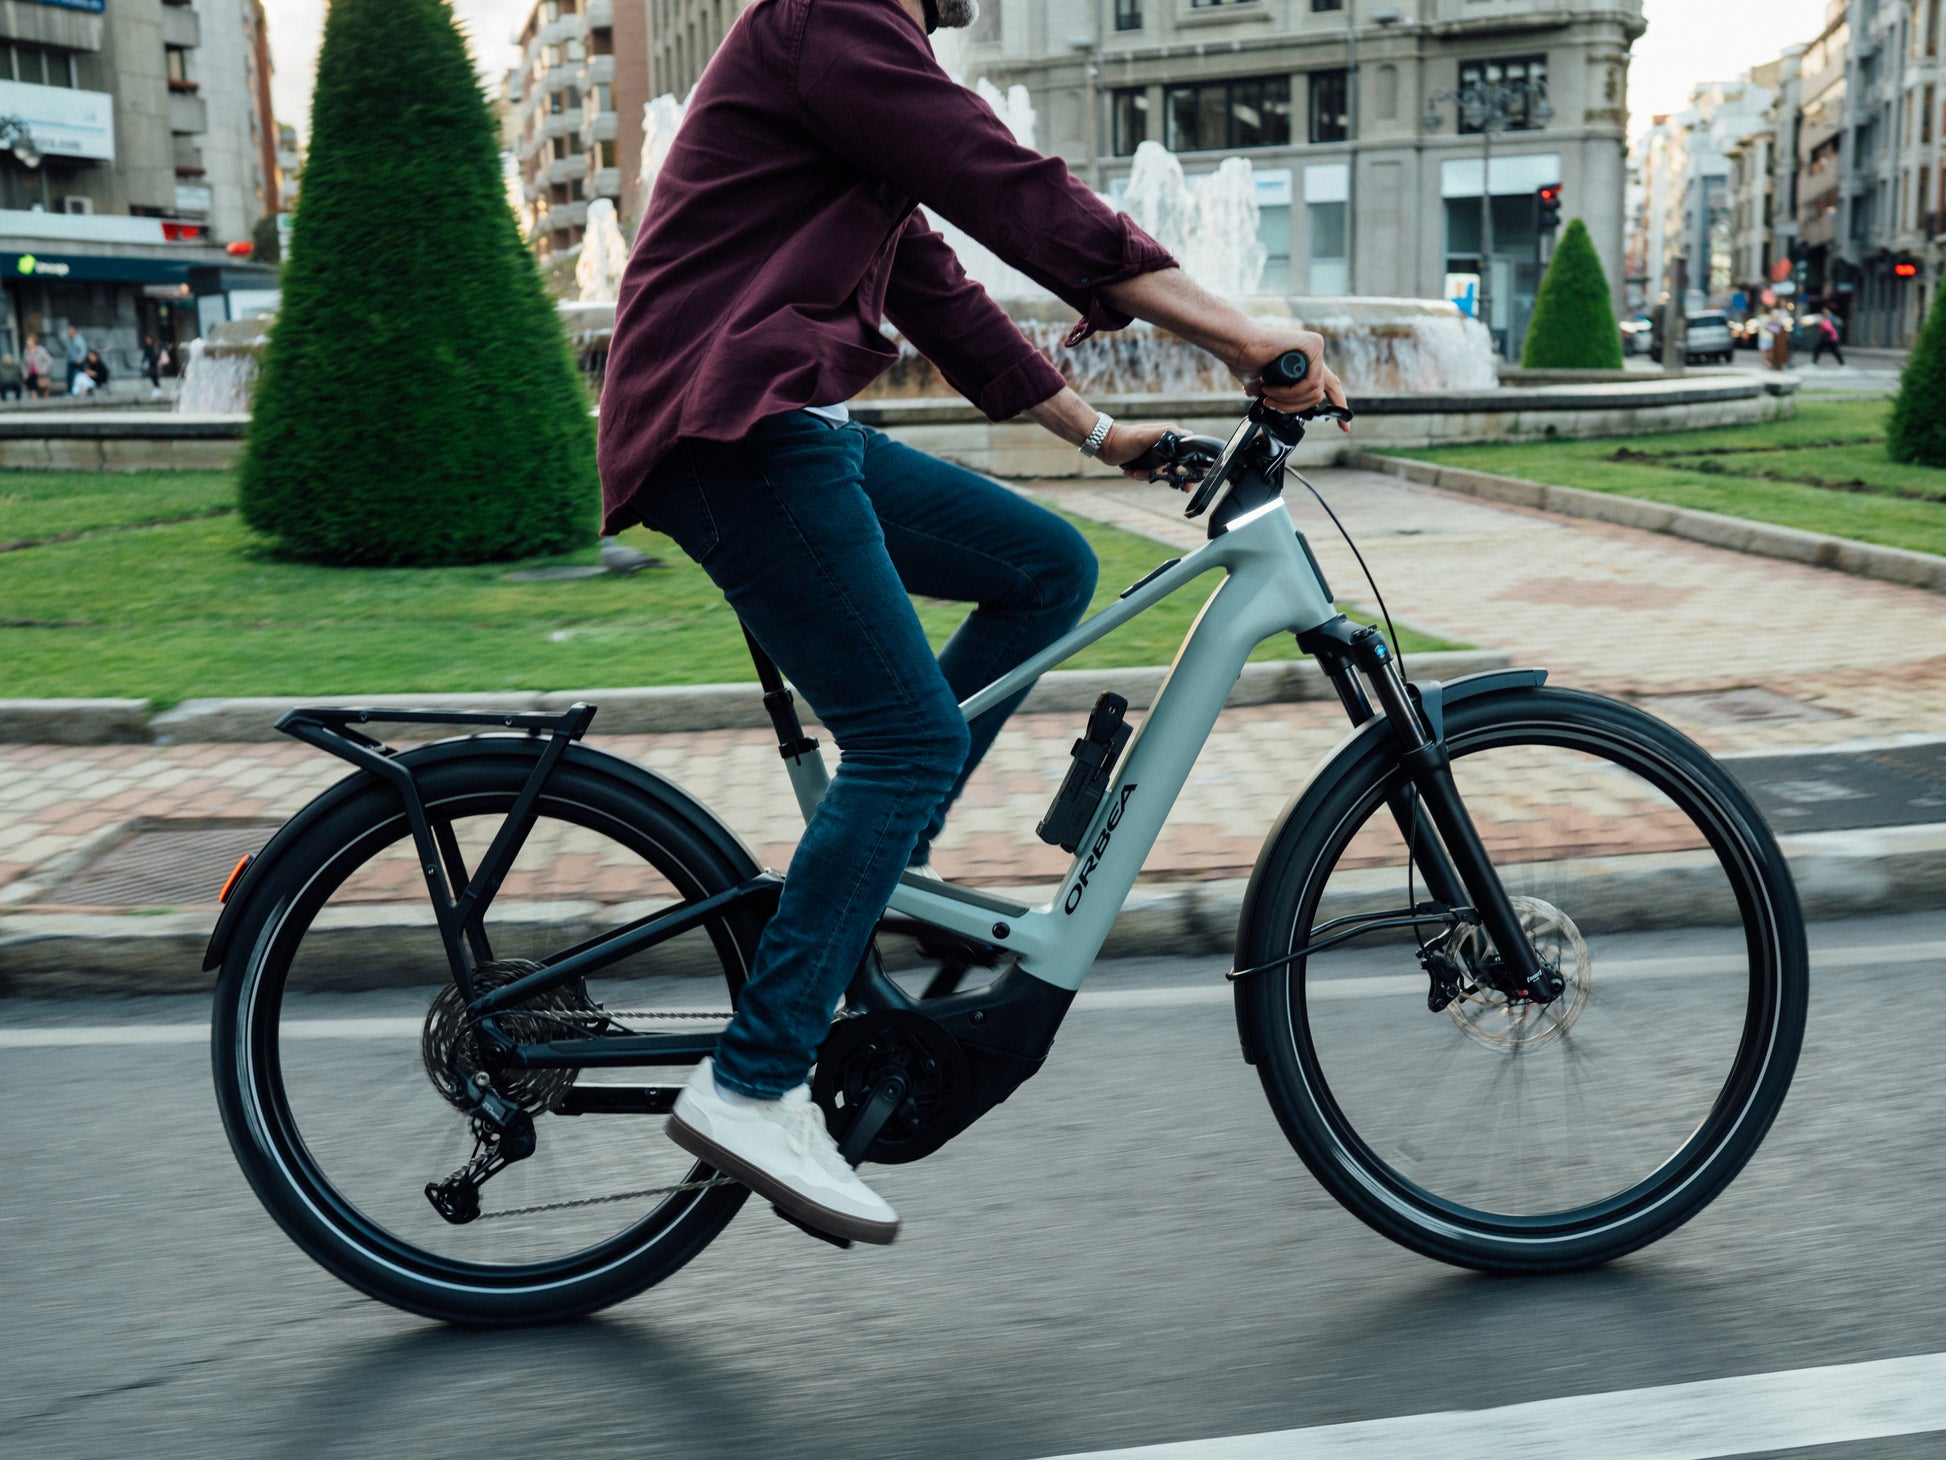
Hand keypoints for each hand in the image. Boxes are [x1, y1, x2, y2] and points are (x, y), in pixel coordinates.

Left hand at [1096, 420, 1183, 478]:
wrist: (1106, 444)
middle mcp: (1167, 444)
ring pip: (1162, 473)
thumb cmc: (1125, 438)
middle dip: (1164, 475)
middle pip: (1176, 467)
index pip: (1189, 452)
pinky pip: (1151, 474)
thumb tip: (1184, 436)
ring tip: (1135, 471)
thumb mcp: (1146, 435)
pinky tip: (1130, 470)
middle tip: (1153, 476)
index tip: (1186, 483)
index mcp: (1171, 435)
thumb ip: (1165, 433)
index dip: (1190, 468)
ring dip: (1148, 475)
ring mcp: (1158, 454)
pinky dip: (1140, 475)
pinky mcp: (1149, 461)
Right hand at [1234, 326, 1350, 425]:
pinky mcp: (1313, 344)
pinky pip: (1311, 382)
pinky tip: (1273, 388)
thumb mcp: (1261, 384)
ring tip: (1269, 396)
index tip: (1345, 427)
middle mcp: (1312, 354)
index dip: (1337, 405)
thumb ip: (1271, 393)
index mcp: (1303, 363)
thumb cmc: (1243, 359)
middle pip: (1326, 391)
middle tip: (1280, 408)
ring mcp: (1315, 348)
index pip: (1329, 385)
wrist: (1237, 346)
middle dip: (1307, 408)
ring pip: (1315, 392)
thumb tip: (1269, 403)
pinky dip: (1291, 393)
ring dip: (1289, 401)